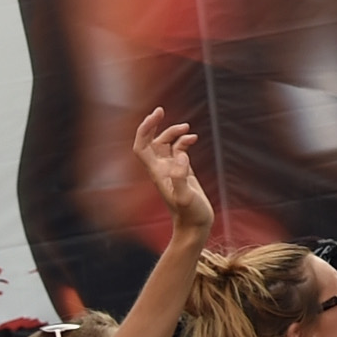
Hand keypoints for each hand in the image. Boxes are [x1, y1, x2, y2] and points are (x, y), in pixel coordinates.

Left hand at [131, 109, 211, 237]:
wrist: (195, 227)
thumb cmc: (190, 214)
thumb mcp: (185, 198)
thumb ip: (181, 177)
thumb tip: (181, 155)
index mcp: (157, 172)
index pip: (142, 146)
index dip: (144, 129)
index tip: (156, 115)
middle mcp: (161, 169)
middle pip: (151, 141)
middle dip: (154, 125)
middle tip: (161, 110)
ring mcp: (171, 170)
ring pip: (165, 144)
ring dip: (172, 132)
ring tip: (187, 128)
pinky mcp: (182, 171)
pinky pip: (179, 150)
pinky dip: (184, 141)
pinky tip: (193, 139)